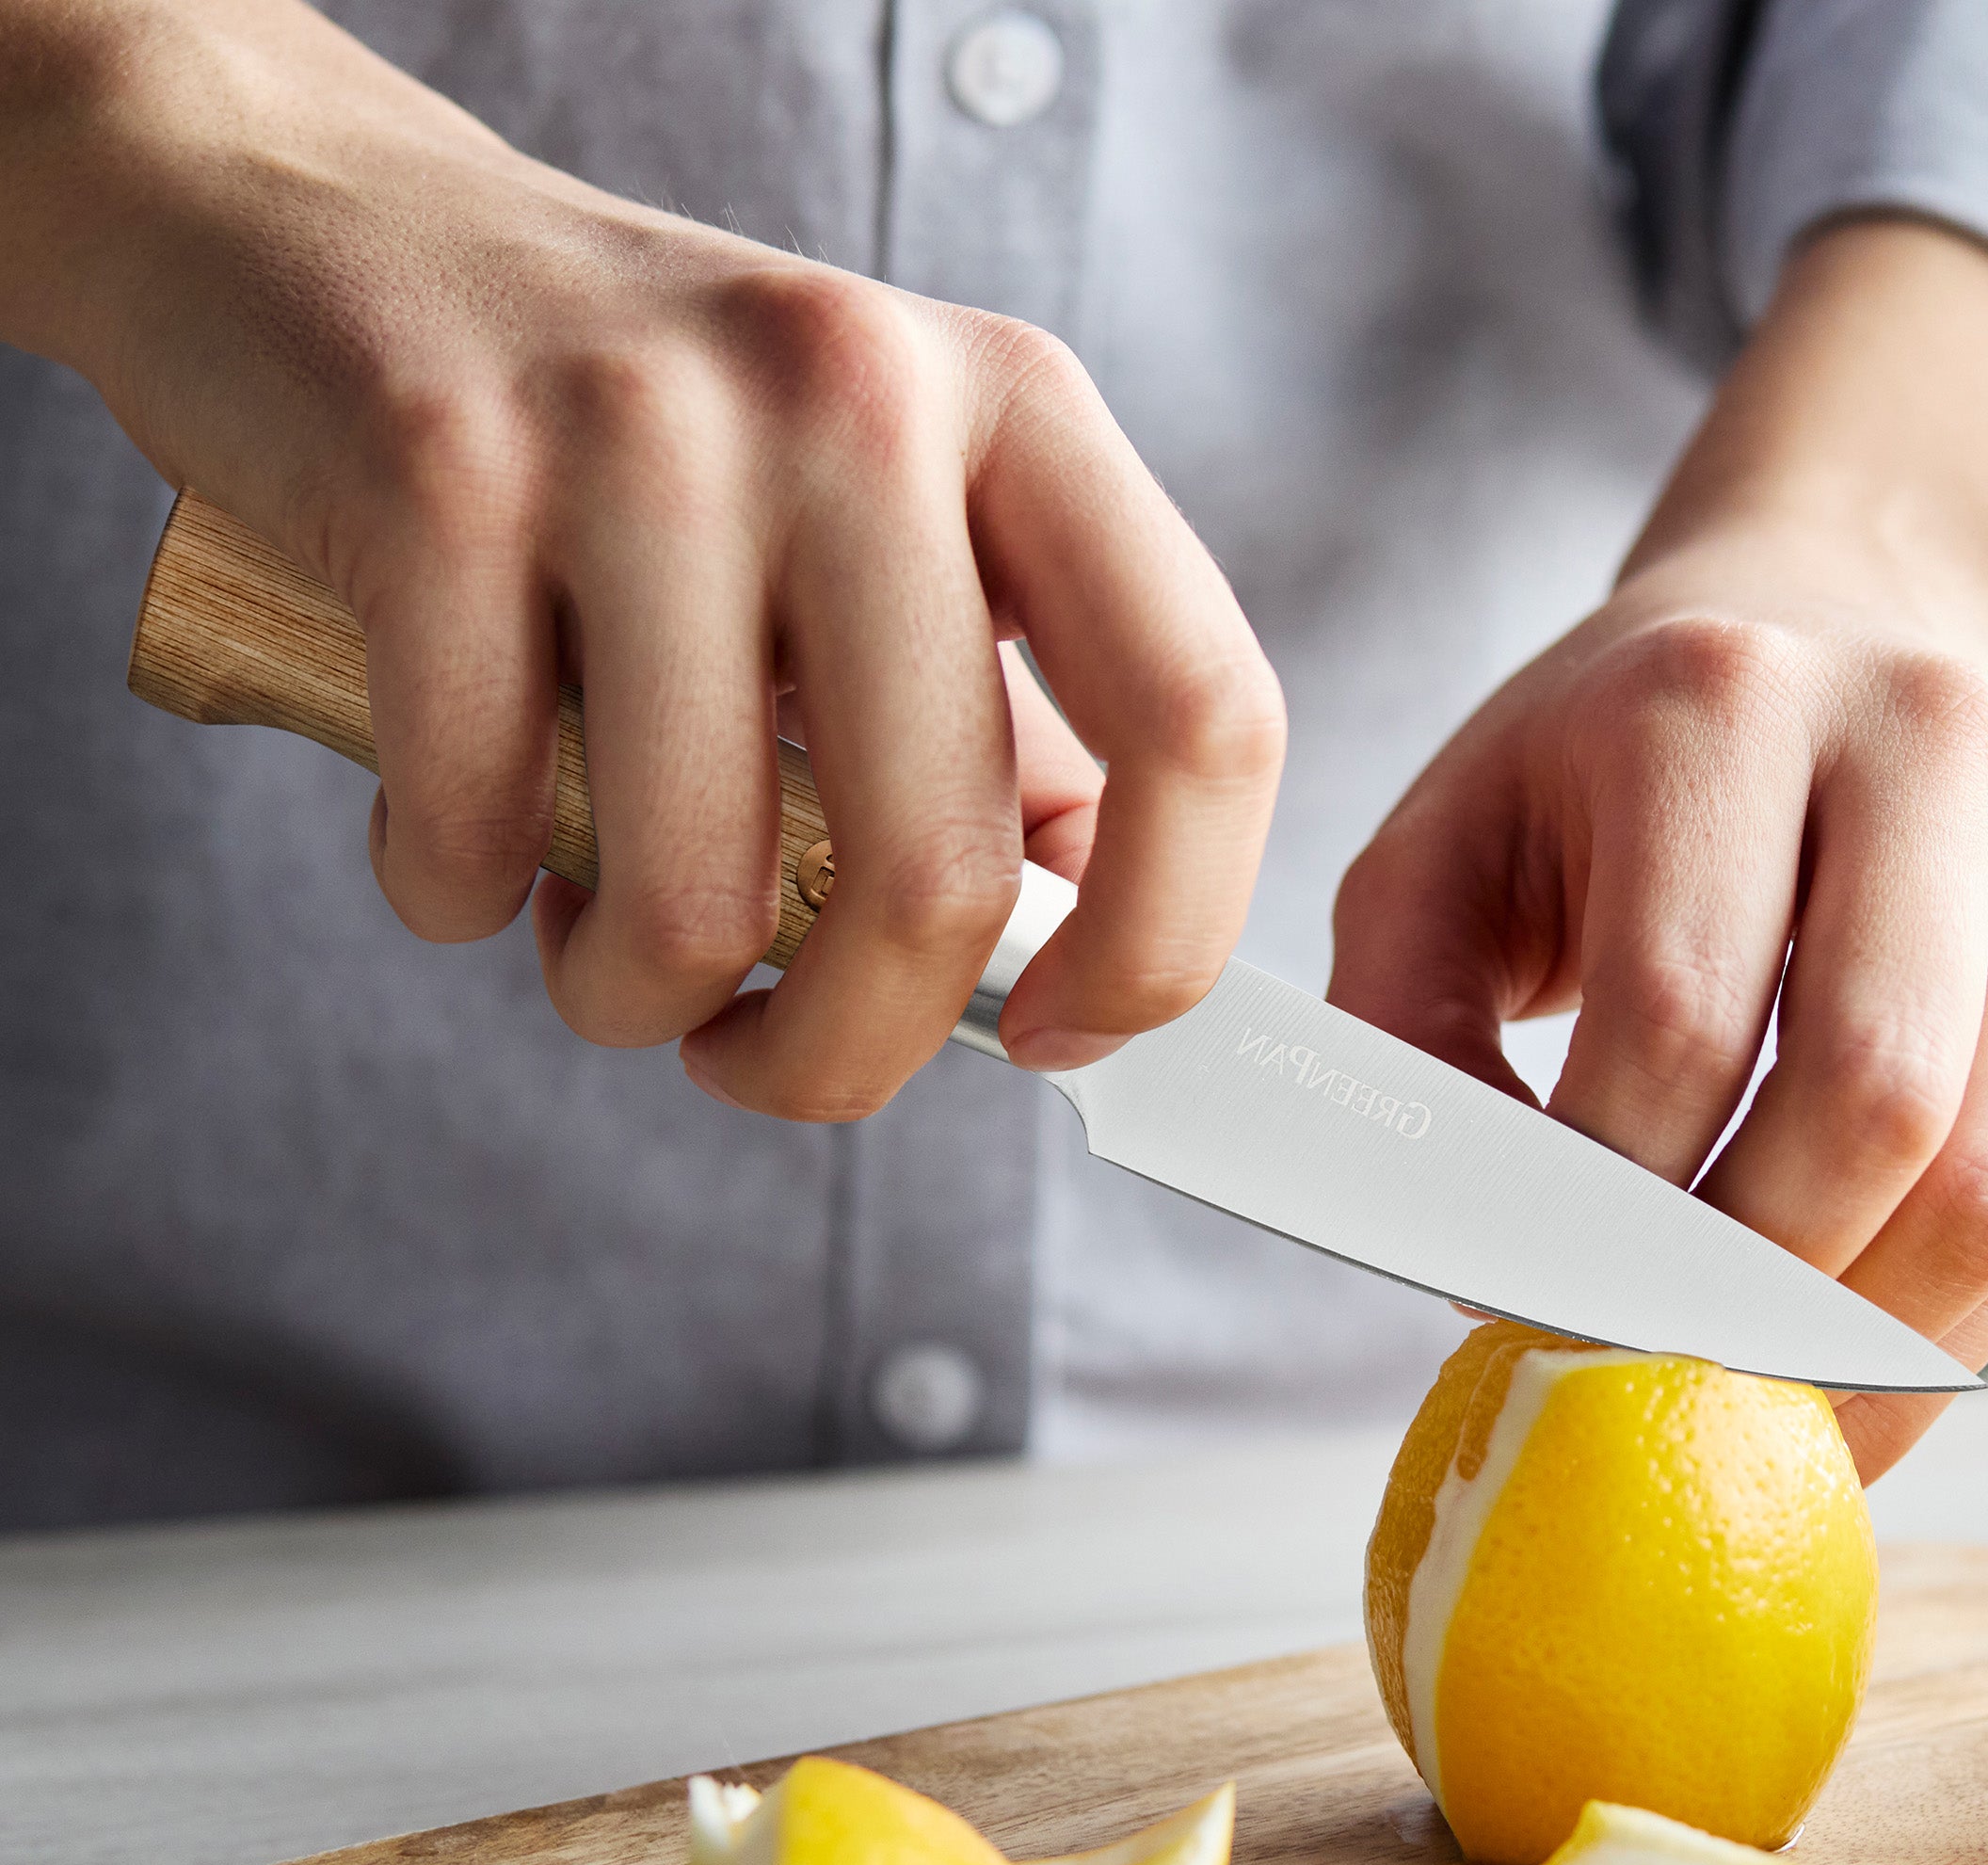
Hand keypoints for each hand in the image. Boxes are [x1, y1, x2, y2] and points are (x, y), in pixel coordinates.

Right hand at [1, 0, 1281, 1112]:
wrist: (330, 228)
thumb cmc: (634, 439)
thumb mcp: (876, 530)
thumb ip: (992, 728)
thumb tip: (1071, 949)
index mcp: (1017, 417)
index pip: (1204, 718)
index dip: (1158, 940)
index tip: (1060, 1037)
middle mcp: (857, 398)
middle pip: (936, 877)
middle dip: (837, 1058)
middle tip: (763, 1055)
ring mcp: (647, 428)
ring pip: (696, 899)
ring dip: (632, 999)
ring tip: (598, 940)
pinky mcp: (442, 472)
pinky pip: (480, 832)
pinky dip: (458, 899)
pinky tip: (461, 836)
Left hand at [1330, 221, 1987, 1479]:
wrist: (1824, 637)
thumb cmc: (1596, 778)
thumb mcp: (1440, 855)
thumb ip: (1401, 1030)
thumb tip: (1467, 1247)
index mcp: (1716, 702)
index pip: (1674, 1015)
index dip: (1595, 1204)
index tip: (1521, 1302)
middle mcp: (1923, 750)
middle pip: (1868, 1100)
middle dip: (1733, 1287)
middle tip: (1631, 1375)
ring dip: (1852, 1340)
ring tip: (1732, 1402)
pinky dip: (1939, 1327)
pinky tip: (1825, 1370)